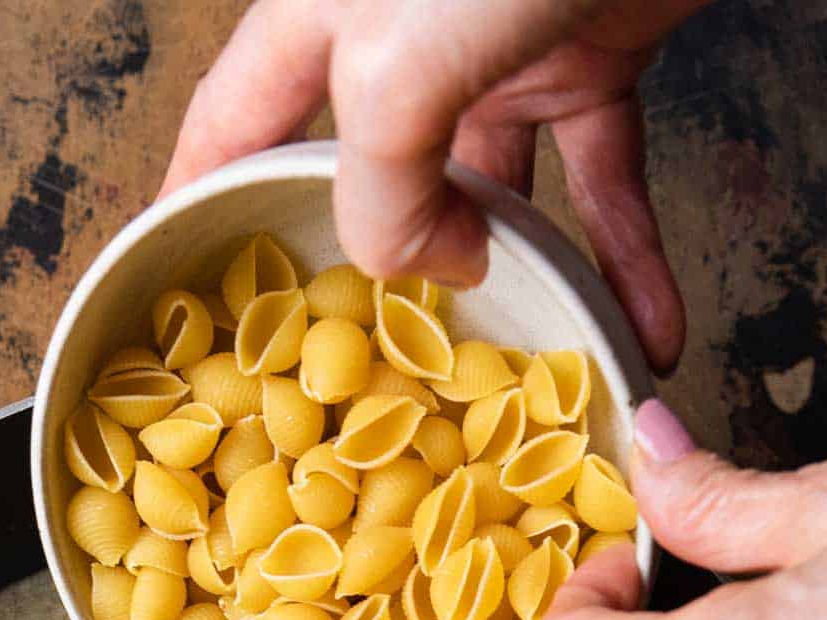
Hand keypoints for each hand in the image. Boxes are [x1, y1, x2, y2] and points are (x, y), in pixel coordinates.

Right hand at [161, 0, 705, 372]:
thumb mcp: (399, 67)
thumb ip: (381, 188)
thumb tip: (437, 268)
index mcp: (318, 24)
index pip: (231, 129)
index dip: (198, 204)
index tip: (182, 285)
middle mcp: (400, 45)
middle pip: (373, 186)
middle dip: (385, 277)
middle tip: (385, 374)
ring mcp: (495, 54)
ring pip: (497, 198)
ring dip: (530, 287)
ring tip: (536, 378)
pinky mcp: (589, 54)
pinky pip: (602, 179)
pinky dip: (625, 254)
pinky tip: (644, 327)